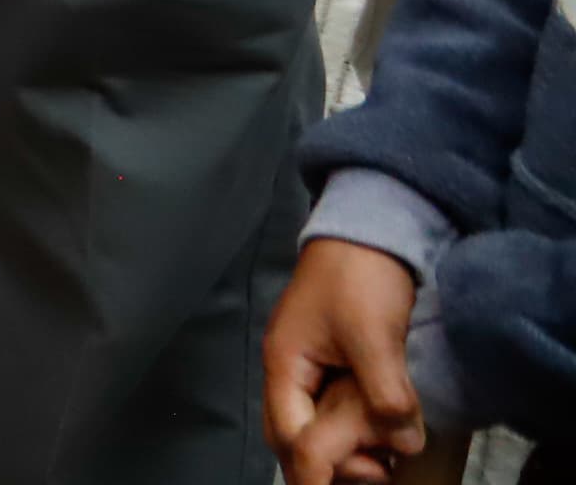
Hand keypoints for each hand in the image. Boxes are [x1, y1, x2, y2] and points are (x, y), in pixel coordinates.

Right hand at [264, 236, 424, 484]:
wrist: (368, 230)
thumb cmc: (358, 276)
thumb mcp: (372, 334)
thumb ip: (384, 392)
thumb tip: (402, 444)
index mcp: (286, 364)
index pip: (288, 432)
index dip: (311, 466)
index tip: (341, 484)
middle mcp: (292, 372)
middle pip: (292, 436)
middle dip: (327, 465)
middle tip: (377, 473)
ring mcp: (312, 368)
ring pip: (316, 426)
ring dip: (345, 450)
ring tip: (385, 461)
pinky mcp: (337, 364)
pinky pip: (337, 410)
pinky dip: (358, 431)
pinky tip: (387, 438)